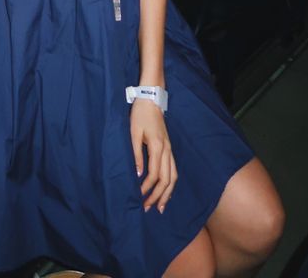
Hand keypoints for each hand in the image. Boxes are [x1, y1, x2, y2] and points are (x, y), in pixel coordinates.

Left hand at [130, 98, 176, 214]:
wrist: (151, 99)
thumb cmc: (140, 115)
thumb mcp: (133, 132)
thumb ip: (136, 154)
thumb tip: (138, 174)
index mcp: (158, 147)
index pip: (154, 174)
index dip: (147, 188)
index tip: (138, 196)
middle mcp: (167, 151)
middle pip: (166, 180)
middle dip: (158, 196)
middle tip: (148, 208)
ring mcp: (170, 150)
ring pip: (173, 177)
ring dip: (167, 193)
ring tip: (161, 207)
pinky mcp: (169, 148)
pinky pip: (174, 170)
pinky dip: (171, 183)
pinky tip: (166, 191)